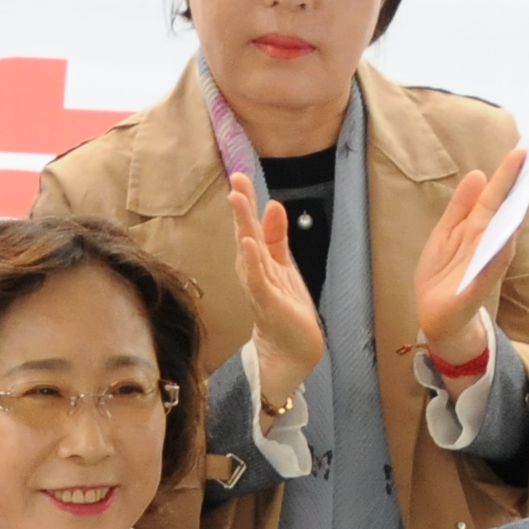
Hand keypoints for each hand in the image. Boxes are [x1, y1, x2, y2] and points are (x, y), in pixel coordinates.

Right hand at [226, 172, 324, 416]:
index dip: (246, 202)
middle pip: (246, 235)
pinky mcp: (268, 305)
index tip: (240, 175)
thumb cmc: (285, 310)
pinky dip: (251, 263)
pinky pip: (257, 281)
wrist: (292, 353)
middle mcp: (254, 273)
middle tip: (235, 180)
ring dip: (243, 226)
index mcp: (259, 262)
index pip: (251, 227)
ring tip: (237, 200)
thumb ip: (276, 237)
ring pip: (249, 253)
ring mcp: (259, 288)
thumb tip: (272, 203)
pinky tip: (247, 244)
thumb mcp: (282, 266)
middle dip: (241, 208)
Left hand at [407, 154, 523, 375]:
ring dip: (516, 211)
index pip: (497, 195)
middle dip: (517, 184)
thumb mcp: (446, 232)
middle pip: (506, 208)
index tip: (525, 149)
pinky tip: (508, 231)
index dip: (509, 174)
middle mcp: (488, 242)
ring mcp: (487, 262)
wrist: (435, 316)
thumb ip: (461, 206)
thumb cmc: (443, 272)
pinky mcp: (479, 285)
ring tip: (525, 182)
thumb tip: (478, 174)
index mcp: (479, 227)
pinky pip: (492, 265)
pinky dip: (500, 250)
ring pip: (505, 232)